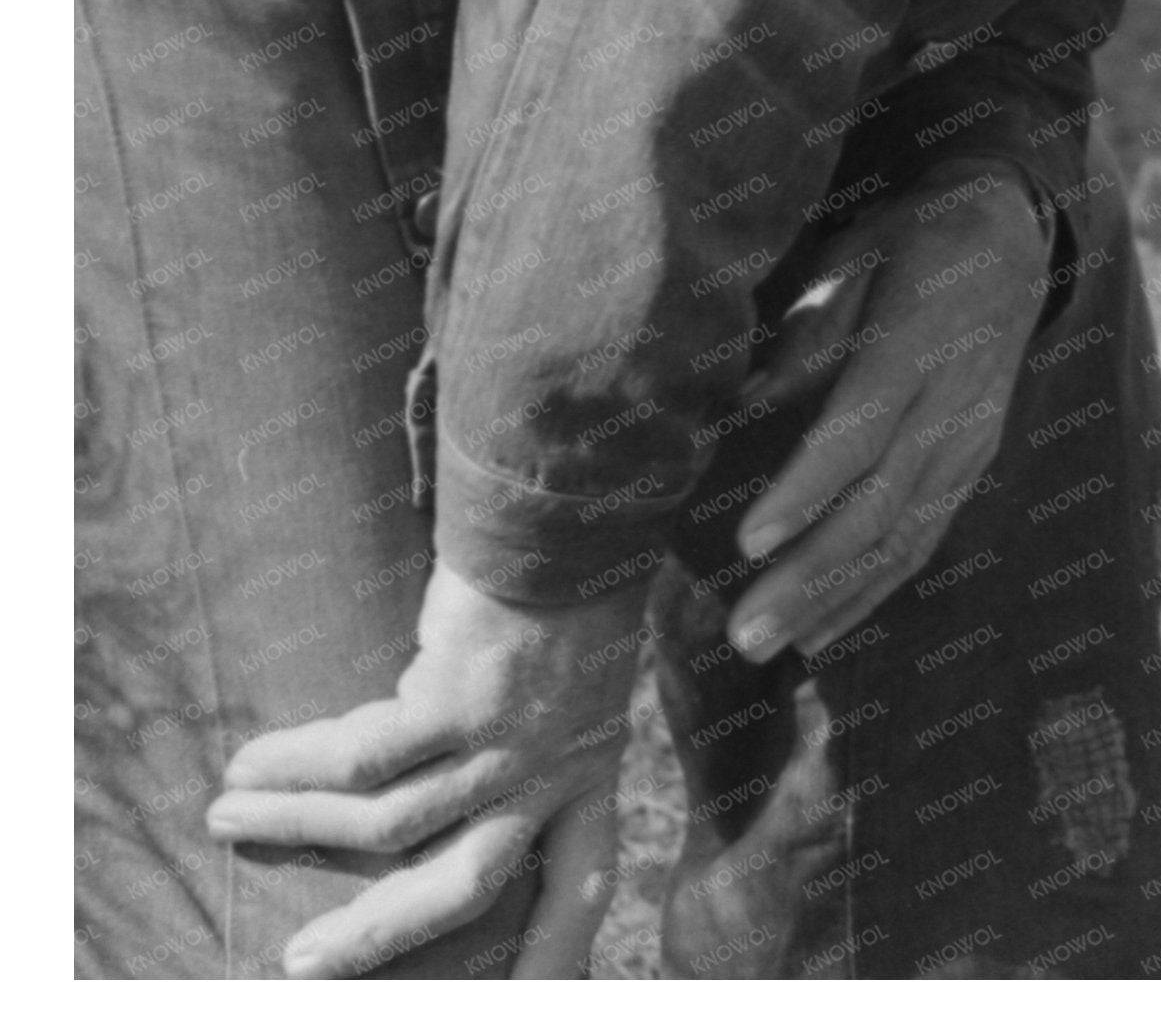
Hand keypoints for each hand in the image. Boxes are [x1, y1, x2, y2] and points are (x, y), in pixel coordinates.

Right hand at [203, 561, 639, 977]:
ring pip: (388, 823)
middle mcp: (558, 769)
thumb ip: (529, 759)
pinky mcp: (461, 695)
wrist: (574, 518)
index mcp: (591, 777)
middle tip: (303, 967)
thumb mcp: (573, 696)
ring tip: (231, 817)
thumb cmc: (562, 603)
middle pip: (465, 886)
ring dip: (298, 825)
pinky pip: (363, 757)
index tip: (528, 1006)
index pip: (582, 886)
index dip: (551, 954)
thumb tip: (446, 811)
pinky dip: (298, 767)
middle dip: (379, 936)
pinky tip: (253, 763)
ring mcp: (510, 736)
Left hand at [725, 158, 1050, 665]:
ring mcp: (970, 440)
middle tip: (744, 633)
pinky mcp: (972, 463)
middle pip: (882, 503)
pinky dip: (873, 589)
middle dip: (811, 575)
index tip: (750, 542)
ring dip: (836, 599)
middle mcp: (954, 402)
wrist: (1009, 238)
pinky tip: (823, 631)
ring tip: (768, 647)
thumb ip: (808, 330)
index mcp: (919, 341)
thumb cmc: (908, 242)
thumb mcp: (853, 255)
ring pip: (906, 536)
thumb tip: (744, 404)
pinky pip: (923, 538)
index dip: (807, 489)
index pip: (861, 428)